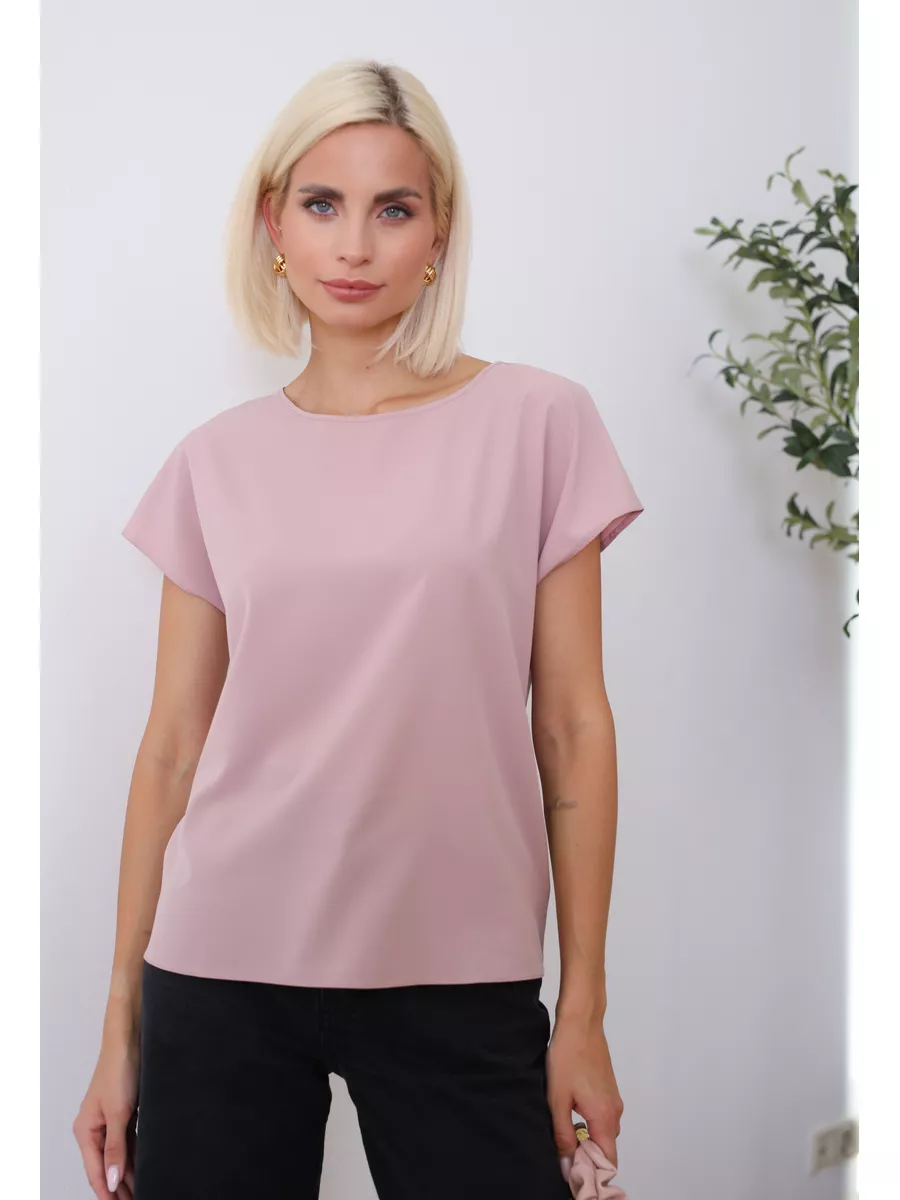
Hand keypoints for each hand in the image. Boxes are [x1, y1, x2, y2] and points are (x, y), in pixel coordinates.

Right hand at [72, 1037, 139, 1198]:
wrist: (130, 1040)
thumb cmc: (119, 1069)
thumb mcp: (118, 1113)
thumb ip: (115, 1148)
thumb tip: (112, 1179)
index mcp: (86, 1130)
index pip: (95, 1171)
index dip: (107, 1191)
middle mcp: (95, 1128)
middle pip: (106, 1165)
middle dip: (119, 1186)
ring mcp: (110, 1120)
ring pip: (119, 1155)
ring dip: (128, 1173)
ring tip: (140, 1190)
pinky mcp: (124, 1112)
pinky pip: (128, 1141)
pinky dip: (134, 1155)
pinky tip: (143, 1167)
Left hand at [545, 1009, 623, 1180]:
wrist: (580, 1023)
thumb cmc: (568, 1057)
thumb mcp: (557, 1099)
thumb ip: (563, 1135)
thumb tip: (567, 1165)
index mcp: (605, 1117)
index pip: (608, 1161)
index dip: (591, 1172)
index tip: (572, 1172)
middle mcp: (615, 1111)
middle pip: (606, 1148)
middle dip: (587, 1156)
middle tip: (562, 1153)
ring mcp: (613, 1098)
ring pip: (603, 1132)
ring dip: (587, 1138)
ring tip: (563, 1132)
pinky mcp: (608, 1089)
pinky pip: (602, 1117)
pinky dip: (590, 1123)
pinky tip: (570, 1112)